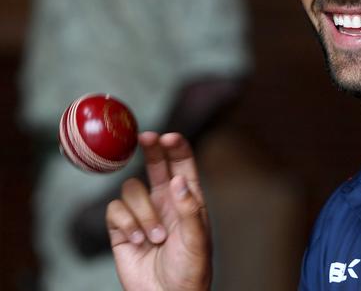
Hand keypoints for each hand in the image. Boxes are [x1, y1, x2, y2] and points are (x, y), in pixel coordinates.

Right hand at [106, 132, 211, 290]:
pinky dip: (127, 223)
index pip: (182, 165)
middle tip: (147, 137)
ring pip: (132, 189)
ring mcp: (142, 213)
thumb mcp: (197, 240)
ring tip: (156, 236)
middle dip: (151, 149)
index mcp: (186, 199)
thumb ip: (189, 209)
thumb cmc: (190, 271)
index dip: (176, 147)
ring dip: (143, 212)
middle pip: (155, 165)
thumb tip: (179, 180)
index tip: (170, 136)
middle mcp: (164, 201)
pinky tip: (138, 241)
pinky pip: (115, 211)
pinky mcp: (122, 229)